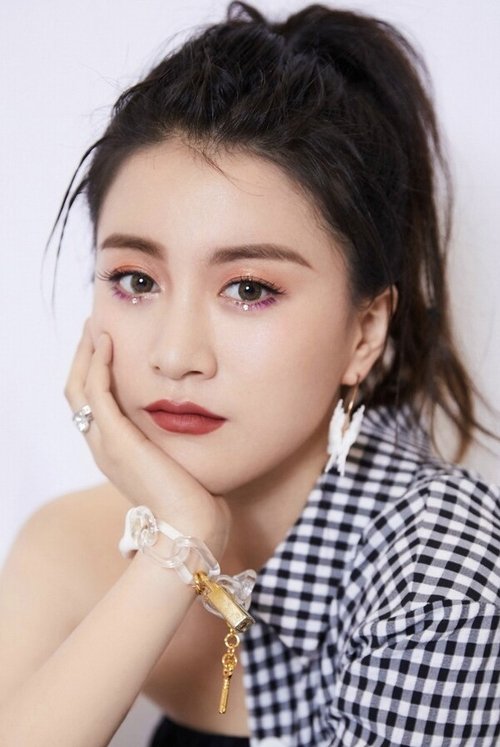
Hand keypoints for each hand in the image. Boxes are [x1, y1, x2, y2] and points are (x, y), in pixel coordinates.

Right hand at [64, 320, 229, 556]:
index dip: (95, 374)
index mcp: (116, 453)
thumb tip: (200, 428)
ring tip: (96, 327)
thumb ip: (180, 446)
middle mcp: (103, 447)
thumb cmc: (196, 504)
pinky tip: (108, 342)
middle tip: (94, 328)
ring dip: (86, 354)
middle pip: (77, 393)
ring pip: (79, 388)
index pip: (93, 405)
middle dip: (84, 358)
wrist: (192, 531)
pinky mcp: (117, 440)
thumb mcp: (182, 466)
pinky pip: (97, 392)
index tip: (107, 346)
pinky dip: (98, 364)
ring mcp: (106, 444)